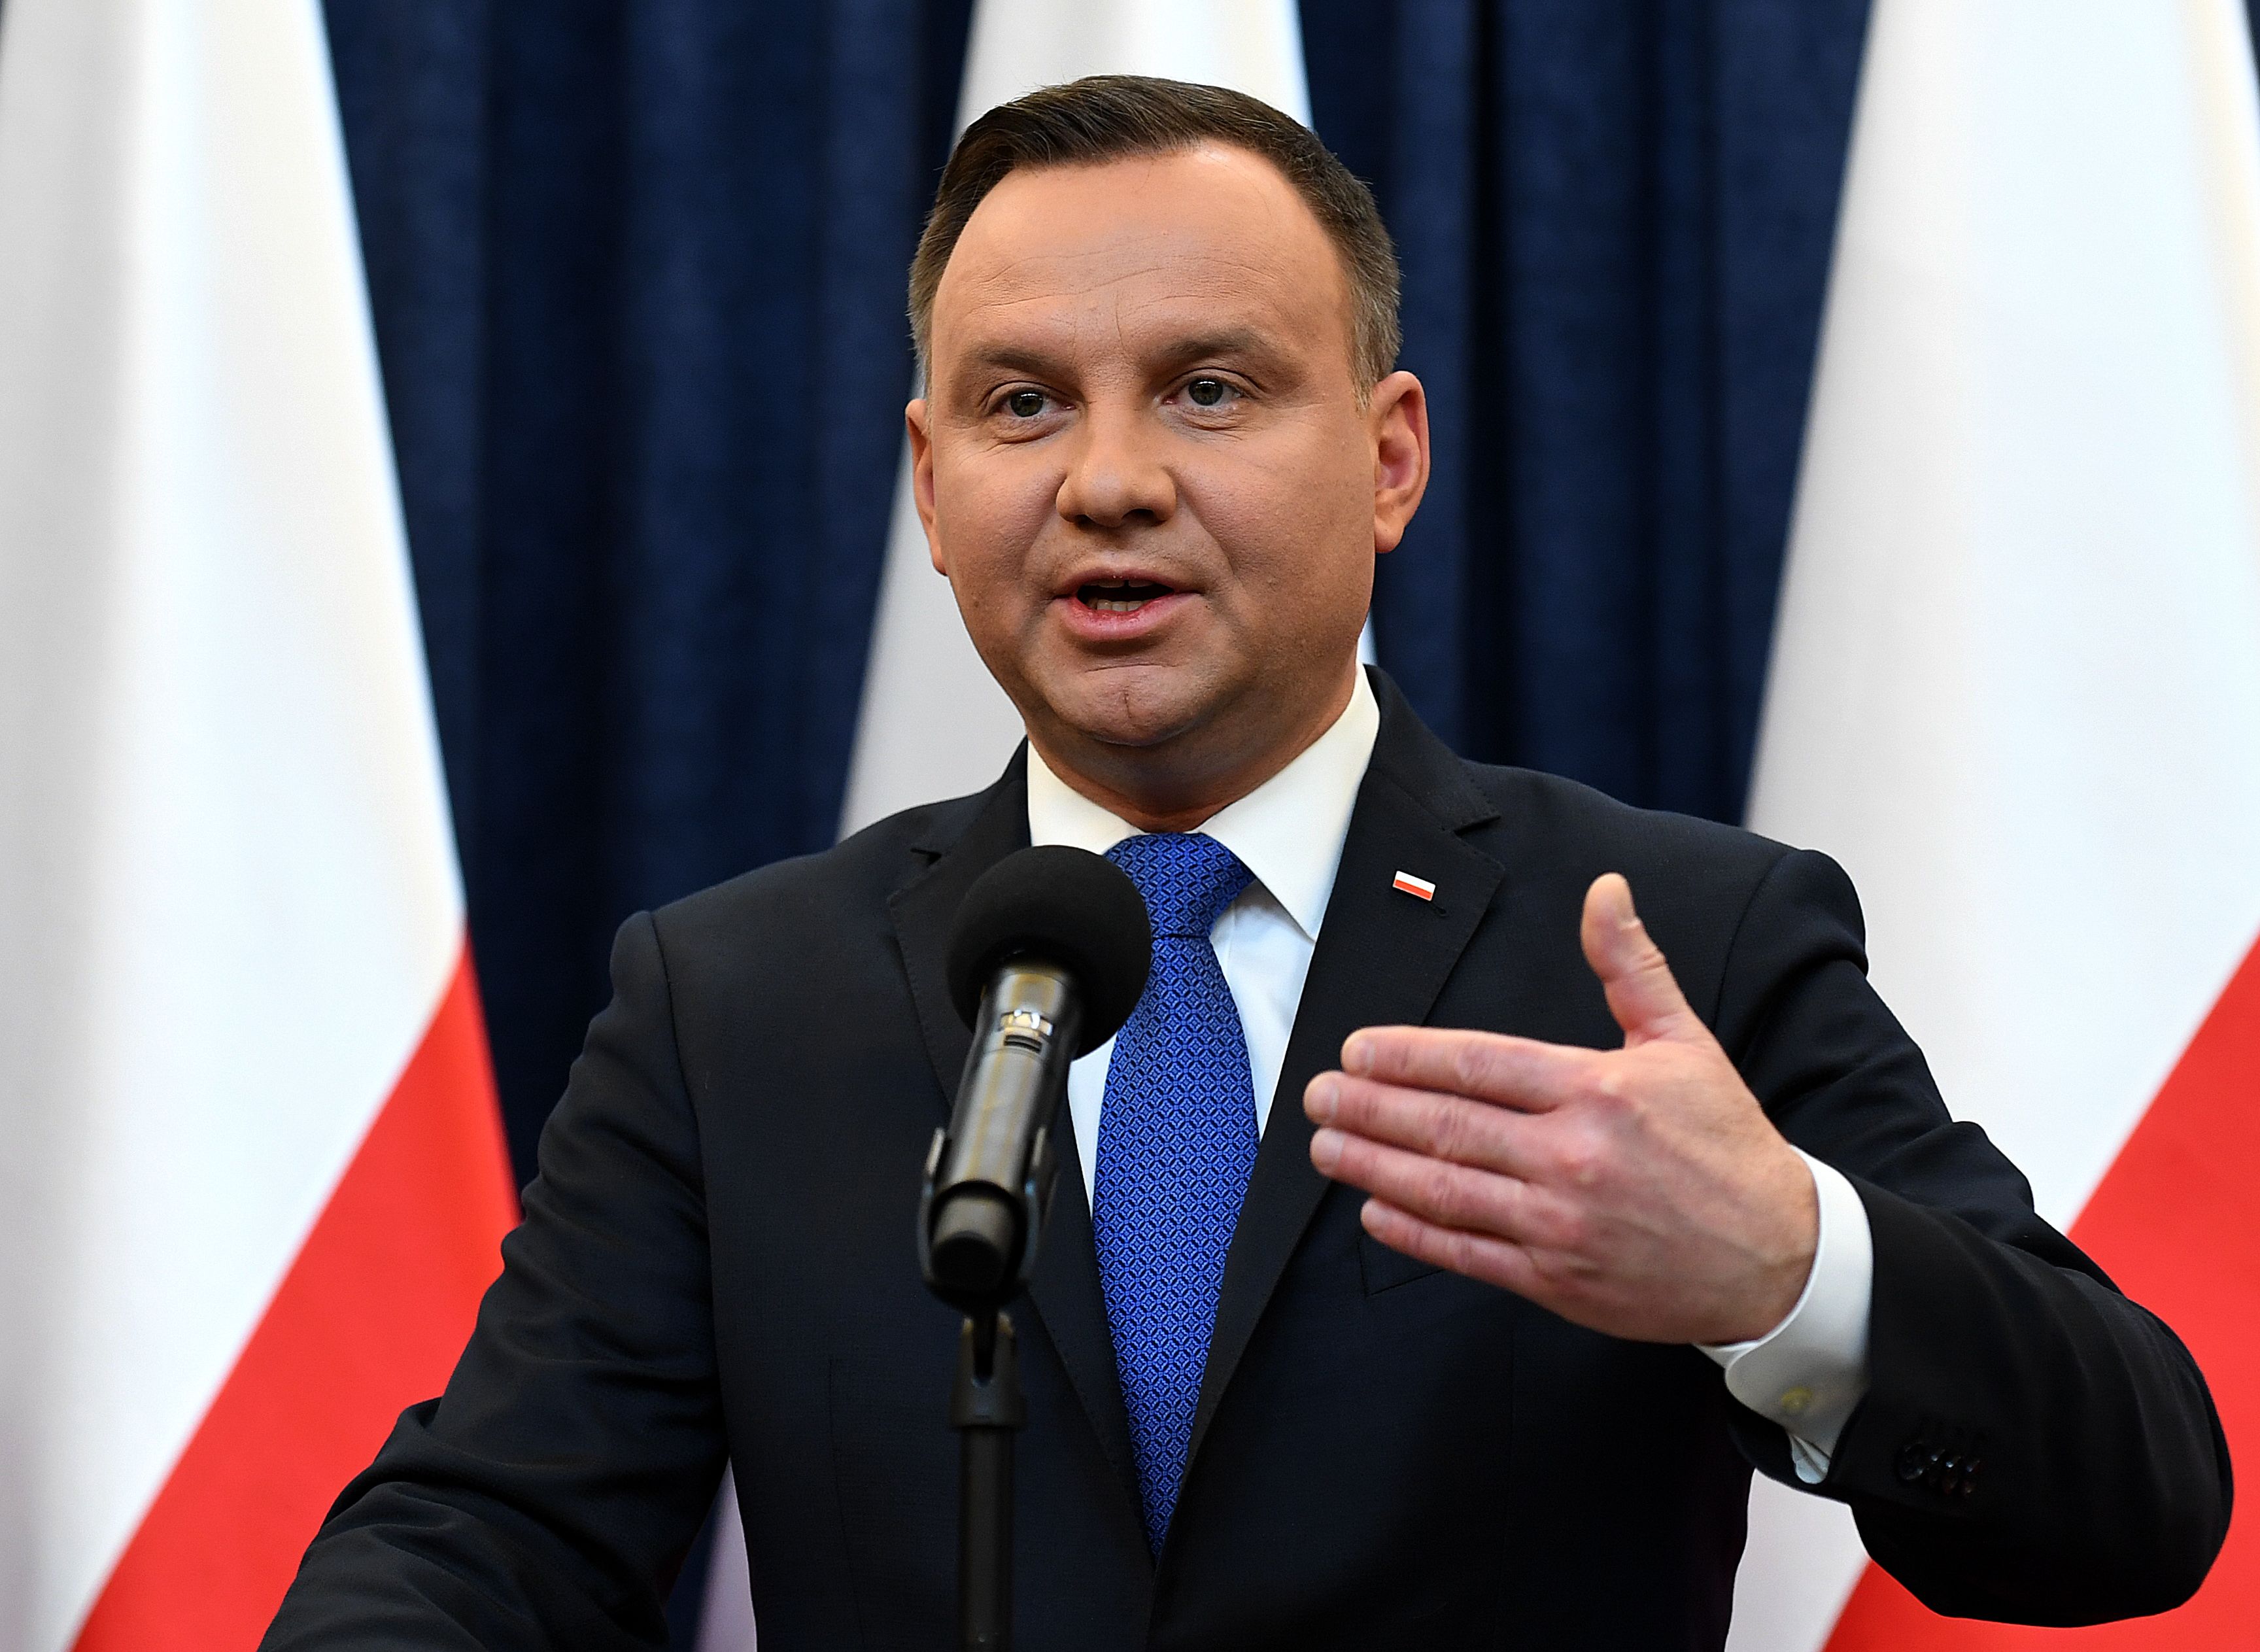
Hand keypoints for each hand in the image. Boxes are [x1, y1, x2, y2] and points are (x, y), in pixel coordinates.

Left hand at [1304, 873, 1815, 1344]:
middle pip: (1445, 1124)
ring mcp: (1561, 1224)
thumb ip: (1630, 965)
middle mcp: (1572, 1156)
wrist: (1779, 1257)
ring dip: (1373, 1164)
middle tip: (1316, 1093)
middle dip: (1368, 1106)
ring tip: (1324, 1144)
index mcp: (1596, 1090)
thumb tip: (1604, 889)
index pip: (1477, 1063)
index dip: (1405, 1056)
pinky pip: (1468, 1252)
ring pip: (1444, 1189)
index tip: (1356, 1049)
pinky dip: (1413, 1232)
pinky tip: (1373, 1210)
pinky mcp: (1559, 1281)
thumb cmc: (1726, 1143)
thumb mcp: (1685, 1041)